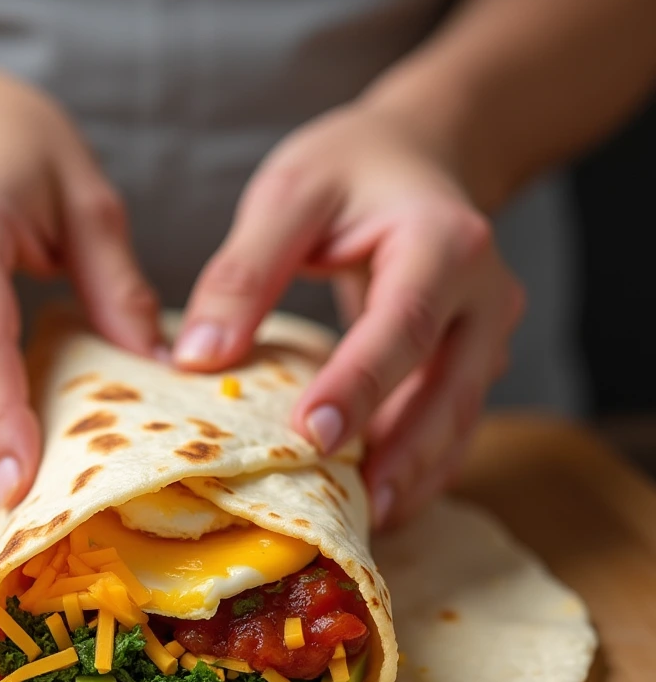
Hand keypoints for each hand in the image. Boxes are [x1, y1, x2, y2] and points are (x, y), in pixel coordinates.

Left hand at [172, 102, 523, 527]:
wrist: (420, 155)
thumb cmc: (350, 170)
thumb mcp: (288, 196)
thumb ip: (245, 272)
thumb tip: (196, 358)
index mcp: (443, 241)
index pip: (403, 325)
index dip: (359, 386)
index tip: (310, 437)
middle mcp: (483, 294)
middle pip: (446, 389)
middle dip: (400, 455)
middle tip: (354, 514)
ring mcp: (487, 334)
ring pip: (458, 419)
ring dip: (414, 474)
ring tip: (366, 526)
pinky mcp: (472, 361)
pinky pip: (452, 423)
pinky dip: (420, 465)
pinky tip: (380, 501)